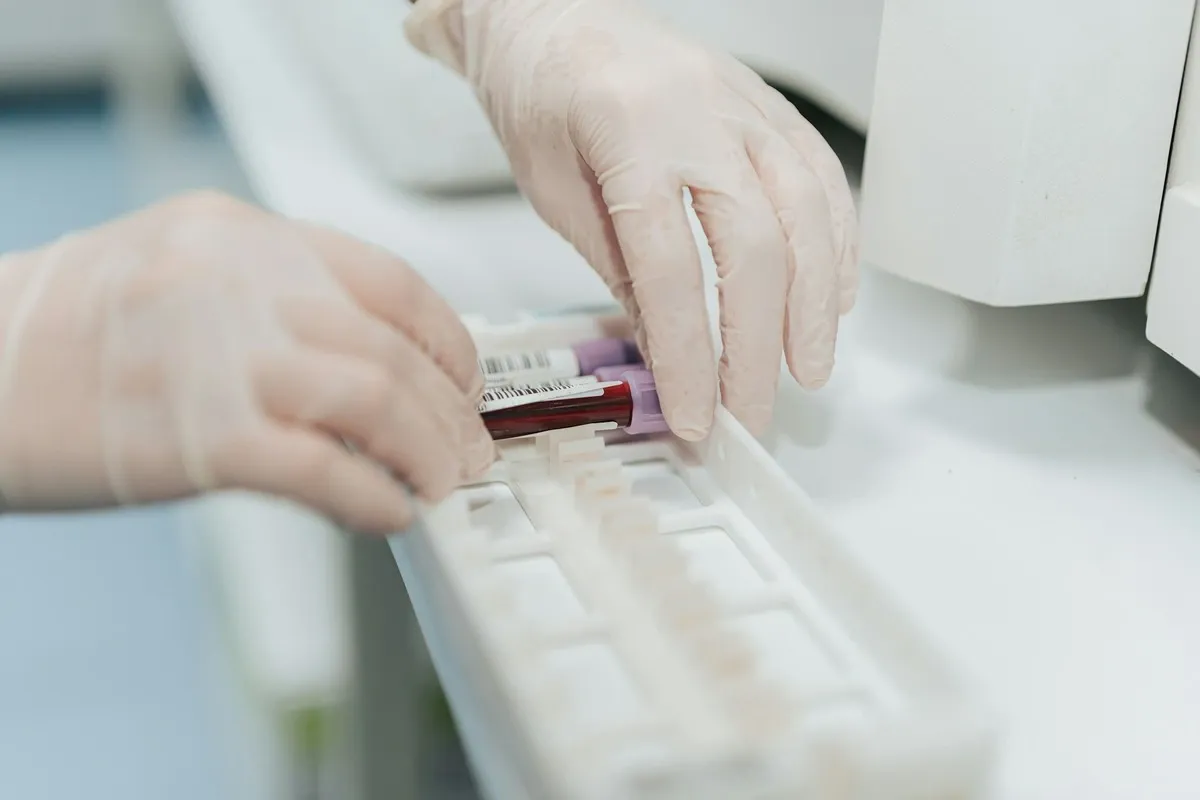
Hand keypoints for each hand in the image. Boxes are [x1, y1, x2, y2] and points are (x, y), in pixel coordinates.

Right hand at [0, 192, 492, 532]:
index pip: (390, 281)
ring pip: (377, 404)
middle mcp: (240, 283)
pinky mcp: (200, 439)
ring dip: (428, 457)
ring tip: (440, 487)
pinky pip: (324, 471)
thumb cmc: (61, 329)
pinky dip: (375, 498)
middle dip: (450, 414)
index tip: (465, 382)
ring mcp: (220, 358)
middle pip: (394, 351)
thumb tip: (367, 359)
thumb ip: (272, 297)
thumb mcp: (175, 268)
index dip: (449, 341)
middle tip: (468, 452)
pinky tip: (389, 514)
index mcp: (240, 235)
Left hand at [406, 0, 858, 438]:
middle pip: (755, 248)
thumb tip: (671, 351)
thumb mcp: (553, 191)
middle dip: (759, 347)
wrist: (552, 10)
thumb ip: (619, 268)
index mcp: (626, 132)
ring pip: (808, 211)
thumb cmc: (539, 93)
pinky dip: (838, 242)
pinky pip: (822, 174)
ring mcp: (743, 102)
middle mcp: (697, 112)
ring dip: (816, 304)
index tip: (698, 415)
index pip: (674, 269)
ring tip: (808, 367)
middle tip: (754, 410)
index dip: (692, 356)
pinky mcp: (767, 103)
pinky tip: (836, 294)